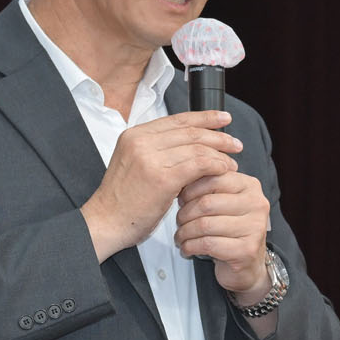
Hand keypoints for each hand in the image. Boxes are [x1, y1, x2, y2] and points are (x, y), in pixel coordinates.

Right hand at [81, 112, 241, 261]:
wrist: (105, 222)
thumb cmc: (122, 201)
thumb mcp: (136, 165)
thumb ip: (159, 151)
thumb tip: (192, 146)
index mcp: (134, 135)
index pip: (177, 119)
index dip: (204, 117)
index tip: (222, 119)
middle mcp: (141, 141)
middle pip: (190, 131)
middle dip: (218, 135)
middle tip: (235, 142)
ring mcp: (150, 158)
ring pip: (197, 147)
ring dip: (220, 153)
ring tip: (232, 161)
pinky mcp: (161, 177)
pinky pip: (198, 164)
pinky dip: (216, 165)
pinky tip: (224, 170)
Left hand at [174, 170, 270, 300]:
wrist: (248, 265)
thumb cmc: (231, 231)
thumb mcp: (223, 202)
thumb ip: (209, 188)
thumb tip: (182, 179)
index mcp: (250, 186)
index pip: (213, 179)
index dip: (190, 190)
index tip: (182, 200)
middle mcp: (256, 204)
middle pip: (206, 203)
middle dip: (185, 214)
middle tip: (179, 222)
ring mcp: (254, 227)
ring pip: (204, 225)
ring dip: (184, 232)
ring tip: (180, 237)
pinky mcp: (246, 250)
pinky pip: (207, 244)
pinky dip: (190, 247)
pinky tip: (187, 248)